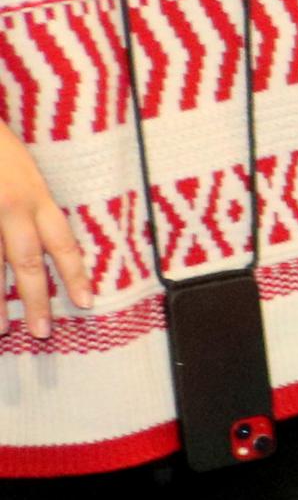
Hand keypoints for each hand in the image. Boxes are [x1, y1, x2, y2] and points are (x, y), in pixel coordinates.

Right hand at [0, 122, 93, 340]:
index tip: (87, 303)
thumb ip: (33, 205)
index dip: (75, 273)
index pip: (61, 240)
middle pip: (24, 260)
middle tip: (43, 331)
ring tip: (0, 330)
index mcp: (34, 195)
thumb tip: (47, 246)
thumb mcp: (23, 168)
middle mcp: (10, 207)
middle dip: (35, 298)